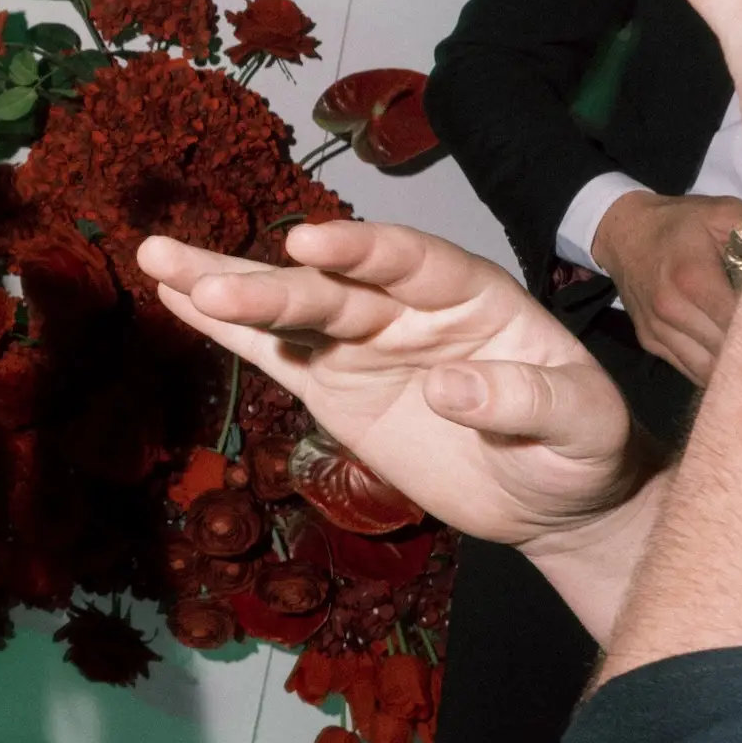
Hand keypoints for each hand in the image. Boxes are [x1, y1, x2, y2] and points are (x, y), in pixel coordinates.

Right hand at [139, 218, 652, 558]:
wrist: (554, 498)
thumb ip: (526, 400)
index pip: (411, 262)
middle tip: (210, 279)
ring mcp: (364, 343)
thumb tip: (451, 385)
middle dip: (272, 284)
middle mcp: (407, 307)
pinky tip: (175, 293)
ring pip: (288, 310)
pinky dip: (222, 326)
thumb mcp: (583, 427)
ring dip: (224, 285)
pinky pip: (272, 352)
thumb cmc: (582, 450)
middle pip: (333, 290)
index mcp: (472, 296)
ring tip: (157, 258)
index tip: (309, 244)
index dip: (361, 252)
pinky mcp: (333, 386)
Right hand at [586, 188, 741, 388]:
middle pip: (727, 350)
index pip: (739, 322)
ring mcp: (658, 330)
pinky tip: (728, 357)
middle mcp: (671, 310)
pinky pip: (692, 371)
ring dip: (733, 365)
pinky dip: (715, 371)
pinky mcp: (651, 341)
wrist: (624, 233)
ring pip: (710, 369)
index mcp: (692, 278)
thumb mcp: (723, 215)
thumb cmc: (681, 223)